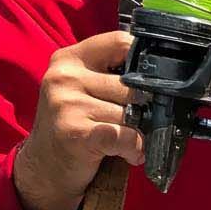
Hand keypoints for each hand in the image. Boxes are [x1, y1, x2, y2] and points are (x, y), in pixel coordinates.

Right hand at [13, 31, 142, 209]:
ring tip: (129, 141)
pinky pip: (126, 136)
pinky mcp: (75, 132)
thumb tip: (166, 80)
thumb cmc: (76, 125)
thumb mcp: (85, 90)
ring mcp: (67, 103)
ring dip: (141, 132)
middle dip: (145, 108)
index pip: (122, 43)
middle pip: (133, 85)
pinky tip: (130, 154)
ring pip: (132, 112)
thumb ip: (113, 77)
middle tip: (140, 123)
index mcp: (70, 59)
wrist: (45, 166)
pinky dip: (135, 149)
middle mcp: (64, 77)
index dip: (146, 63)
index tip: (155, 81)